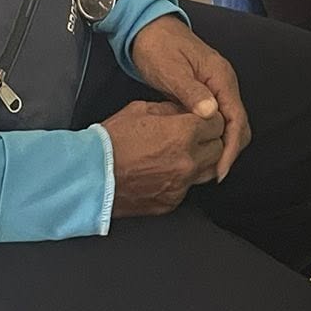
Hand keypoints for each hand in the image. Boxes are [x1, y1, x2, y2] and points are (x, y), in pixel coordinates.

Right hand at [99, 99, 224, 215]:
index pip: (217, 122)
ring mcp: (181, 185)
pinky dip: (184, 178)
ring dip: (202, 159)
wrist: (91, 177)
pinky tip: (167, 170)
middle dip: (209, 138)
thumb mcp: (141, 109)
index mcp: (183, 133)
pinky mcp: (172, 202)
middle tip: (193, 134)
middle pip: (219, 146)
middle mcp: (188, 161)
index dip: (209, 117)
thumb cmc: (110, 142)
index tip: (201, 117)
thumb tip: (186, 110)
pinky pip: (189, 187)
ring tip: (182, 152)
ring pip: (210, 169)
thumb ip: (171, 109)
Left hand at [128, 15, 251, 181]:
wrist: (147, 27)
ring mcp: (215, 86)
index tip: (220, 171)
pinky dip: (211, 135)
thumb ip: (191, 92)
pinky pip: (216, 118)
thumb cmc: (157, 47)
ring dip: (221, 144)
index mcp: (220, 77)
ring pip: (228, 122)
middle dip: (229, 150)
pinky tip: (198, 147)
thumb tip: (211, 114)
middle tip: (212, 175)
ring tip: (206, 167)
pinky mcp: (205, 91)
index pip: (237, 119)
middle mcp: (223, 82)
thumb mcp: (170, 70)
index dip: (231, 148)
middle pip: (238, 123)